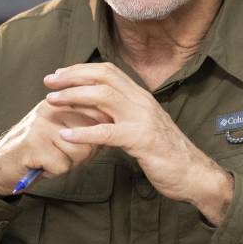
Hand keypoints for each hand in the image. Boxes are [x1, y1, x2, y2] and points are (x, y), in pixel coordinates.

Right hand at [0, 99, 109, 195]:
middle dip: (84, 150)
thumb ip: (84, 122)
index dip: (94, 132)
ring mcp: (41, 125)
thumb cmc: (38, 149)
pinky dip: (55, 172)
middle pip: (91, 132)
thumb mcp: (61, 130)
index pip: (96, 111)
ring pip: (80, 150)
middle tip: (63, 154)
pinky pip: (63, 164)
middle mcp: (50, 108)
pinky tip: (42, 167)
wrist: (0, 165)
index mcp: (59, 101)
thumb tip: (113, 121)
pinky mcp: (34, 144)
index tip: (80, 141)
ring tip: (51, 159)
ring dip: (69, 162)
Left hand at [44, 63, 233, 224]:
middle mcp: (141, 101)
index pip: (108, 71)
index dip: (81, 70)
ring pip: (103, 97)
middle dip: (72, 77)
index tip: (60, 75)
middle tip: (48, 83)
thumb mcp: (143, 126)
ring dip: (73, 97)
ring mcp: (142, 119)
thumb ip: (124, 114)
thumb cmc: (166, 152)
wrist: (193, 173)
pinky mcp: (141, 140)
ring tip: (51, 102)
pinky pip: (107, 133)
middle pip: (103, 77)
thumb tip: (98, 108)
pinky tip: (66, 135)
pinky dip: (84, 132)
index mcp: (141, 96)